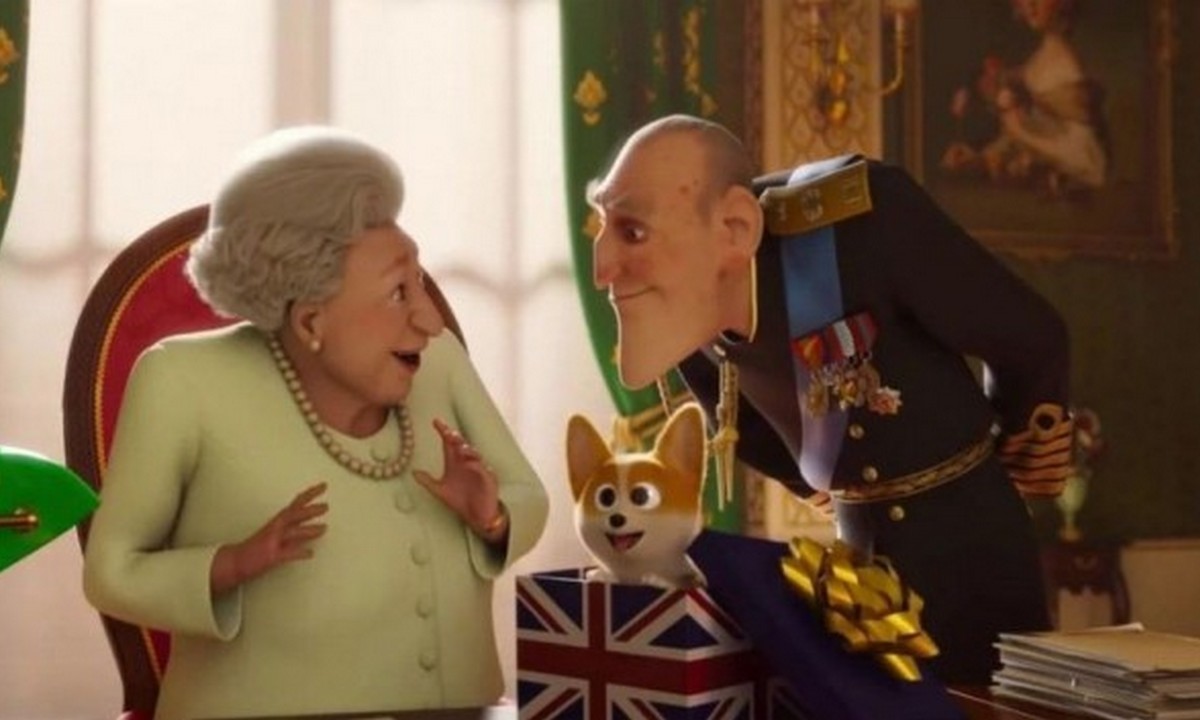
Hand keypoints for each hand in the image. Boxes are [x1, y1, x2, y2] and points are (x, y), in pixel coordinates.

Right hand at [211, 482, 327, 594]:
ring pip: (292, 532)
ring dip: (308, 530)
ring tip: (323, 529)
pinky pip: (286, 553)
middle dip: (310, 510)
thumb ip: (293, 532)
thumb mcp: (276, 536)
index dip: (310, 494)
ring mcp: (272, 542)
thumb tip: (313, 530)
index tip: (323, 486)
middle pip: (294, 515)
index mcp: (277, 522)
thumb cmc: (256, 548)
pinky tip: (310, 553)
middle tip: (326, 506)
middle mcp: (274, 529)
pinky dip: (299, 552)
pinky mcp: (270, 556)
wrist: (234, 561)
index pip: (296, 504)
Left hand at [413, 419, 504, 539]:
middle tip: (448, 433)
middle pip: (462, 445)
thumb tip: (414, 472)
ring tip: (459, 448)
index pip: (449, 443)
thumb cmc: (461, 501)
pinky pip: (483, 469)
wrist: (477, 517)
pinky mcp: (488, 479)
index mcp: (456, 462)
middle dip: (455, 438)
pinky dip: (477, 466)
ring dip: (467, 450)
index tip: (435, 422)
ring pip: (474, 454)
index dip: (444, 431)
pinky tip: (469, 464)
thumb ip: (428, 481)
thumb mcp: (440, 491)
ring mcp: (479, 469)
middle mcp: (467, 463)